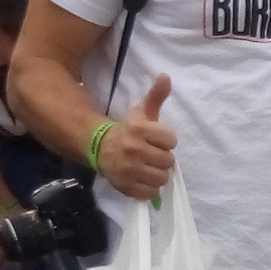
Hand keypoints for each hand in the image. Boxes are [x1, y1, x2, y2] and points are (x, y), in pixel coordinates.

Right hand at [96, 76, 177, 199]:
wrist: (99, 147)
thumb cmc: (127, 130)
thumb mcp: (141, 112)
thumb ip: (156, 96)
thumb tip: (166, 76)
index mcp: (139, 130)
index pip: (171, 140)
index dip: (166, 141)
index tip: (157, 140)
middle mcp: (134, 149)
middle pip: (168, 161)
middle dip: (163, 158)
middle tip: (152, 155)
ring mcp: (129, 170)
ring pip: (162, 178)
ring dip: (158, 174)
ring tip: (149, 167)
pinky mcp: (126, 186)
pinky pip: (151, 193)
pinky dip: (150, 188)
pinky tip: (143, 179)